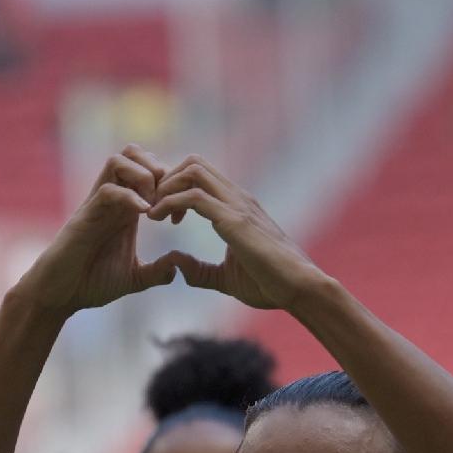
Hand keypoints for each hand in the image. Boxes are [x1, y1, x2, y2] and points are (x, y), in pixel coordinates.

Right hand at [11, 146, 179, 315]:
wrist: (60, 296)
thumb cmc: (90, 283)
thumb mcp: (133, 278)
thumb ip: (156, 272)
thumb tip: (178, 267)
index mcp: (125, 209)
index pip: (147, 170)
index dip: (170, 184)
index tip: (179, 215)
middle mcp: (112, 200)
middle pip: (133, 153)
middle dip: (157, 168)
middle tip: (167, 200)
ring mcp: (97, 205)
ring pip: (118, 161)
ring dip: (143, 176)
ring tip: (152, 206)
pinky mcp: (85, 216)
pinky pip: (108, 190)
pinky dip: (130, 196)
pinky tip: (144, 216)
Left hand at [147, 157, 331, 312]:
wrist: (299, 289)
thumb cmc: (270, 284)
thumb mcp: (226, 278)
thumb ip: (200, 271)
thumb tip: (175, 264)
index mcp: (237, 207)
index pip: (200, 175)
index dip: (174, 188)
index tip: (162, 214)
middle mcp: (237, 198)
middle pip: (194, 163)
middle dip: (166, 180)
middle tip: (153, 209)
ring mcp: (237, 205)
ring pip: (193, 170)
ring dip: (165, 187)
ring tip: (153, 213)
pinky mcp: (234, 220)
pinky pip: (194, 196)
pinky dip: (169, 202)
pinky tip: (158, 219)